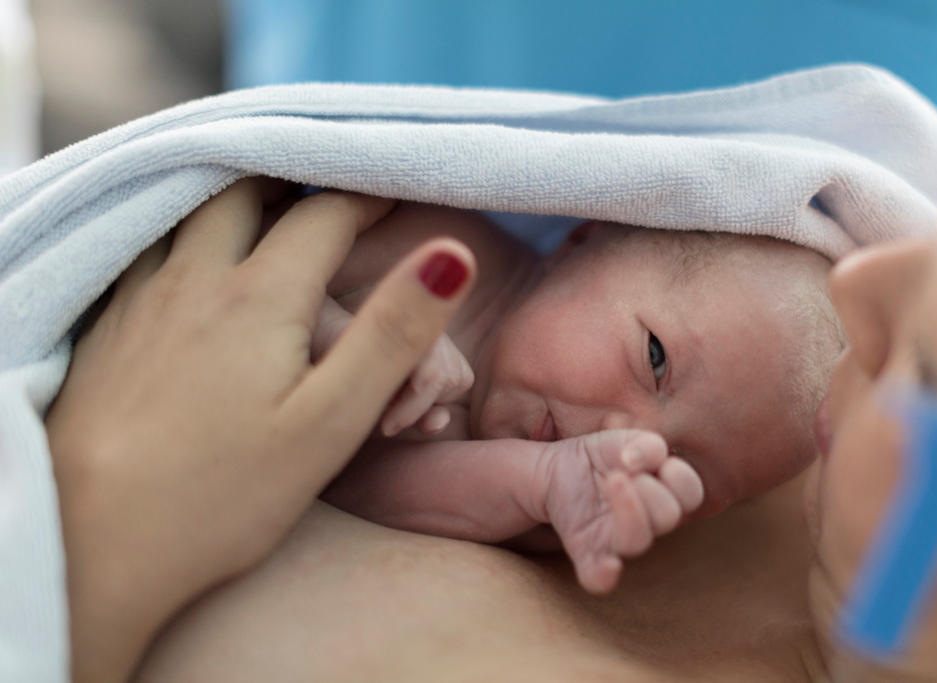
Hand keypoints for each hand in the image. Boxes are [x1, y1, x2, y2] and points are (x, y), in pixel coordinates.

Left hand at [45, 179, 476, 681]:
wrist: (93, 547)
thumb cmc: (223, 496)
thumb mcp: (331, 420)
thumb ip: (392, 334)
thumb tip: (448, 256)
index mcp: (258, 297)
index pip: (324, 213)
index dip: (369, 195)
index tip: (396, 190)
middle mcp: (192, 281)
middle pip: (243, 189)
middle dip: (293, 177)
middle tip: (328, 188)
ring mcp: (139, 302)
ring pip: (187, 212)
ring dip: (234, 197)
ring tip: (266, 210)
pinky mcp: (105, 331)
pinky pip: (146, 248)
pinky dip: (183, 232)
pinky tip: (193, 267)